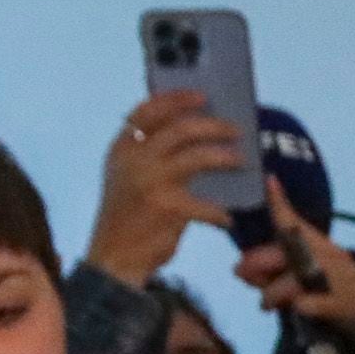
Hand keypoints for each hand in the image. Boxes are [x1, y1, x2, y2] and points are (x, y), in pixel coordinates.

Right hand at [81, 90, 243, 286]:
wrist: (114, 257)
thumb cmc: (127, 218)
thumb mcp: (126, 179)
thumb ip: (147, 156)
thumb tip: (192, 136)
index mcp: (121, 149)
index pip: (146, 111)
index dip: (175, 99)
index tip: (201, 96)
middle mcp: (132, 160)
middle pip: (181, 129)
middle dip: (213, 126)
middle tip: (235, 130)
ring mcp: (150, 182)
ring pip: (198, 157)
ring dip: (225, 157)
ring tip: (241, 161)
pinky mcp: (169, 207)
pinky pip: (207, 204)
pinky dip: (220, 212)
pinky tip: (227, 218)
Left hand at [231, 191, 354, 333]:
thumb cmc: (329, 297)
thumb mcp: (304, 276)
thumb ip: (274, 270)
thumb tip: (241, 269)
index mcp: (321, 246)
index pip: (296, 223)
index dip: (281, 203)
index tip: (269, 180)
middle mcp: (332, 257)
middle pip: (286, 251)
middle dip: (256, 263)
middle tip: (242, 275)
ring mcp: (341, 280)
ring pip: (293, 279)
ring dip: (271, 293)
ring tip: (266, 305)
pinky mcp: (345, 303)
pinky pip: (312, 303)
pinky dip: (301, 306)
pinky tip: (298, 310)